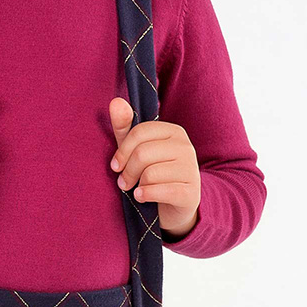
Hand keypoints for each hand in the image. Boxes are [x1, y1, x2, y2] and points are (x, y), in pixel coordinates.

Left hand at [108, 97, 200, 238]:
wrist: (176, 205)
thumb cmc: (153, 171)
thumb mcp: (136, 147)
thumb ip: (124, 125)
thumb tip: (115, 101)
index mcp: (173, 131)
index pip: (139, 132)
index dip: (122, 150)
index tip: (115, 165)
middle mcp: (185, 146)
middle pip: (143, 153)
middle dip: (127, 170)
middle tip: (122, 182)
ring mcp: (191, 169)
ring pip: (150, 173)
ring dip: (137, 185)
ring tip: (136, 189)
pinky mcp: (192, 193)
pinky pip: (162, 191)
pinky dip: (146, 195)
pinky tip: (142, 197)